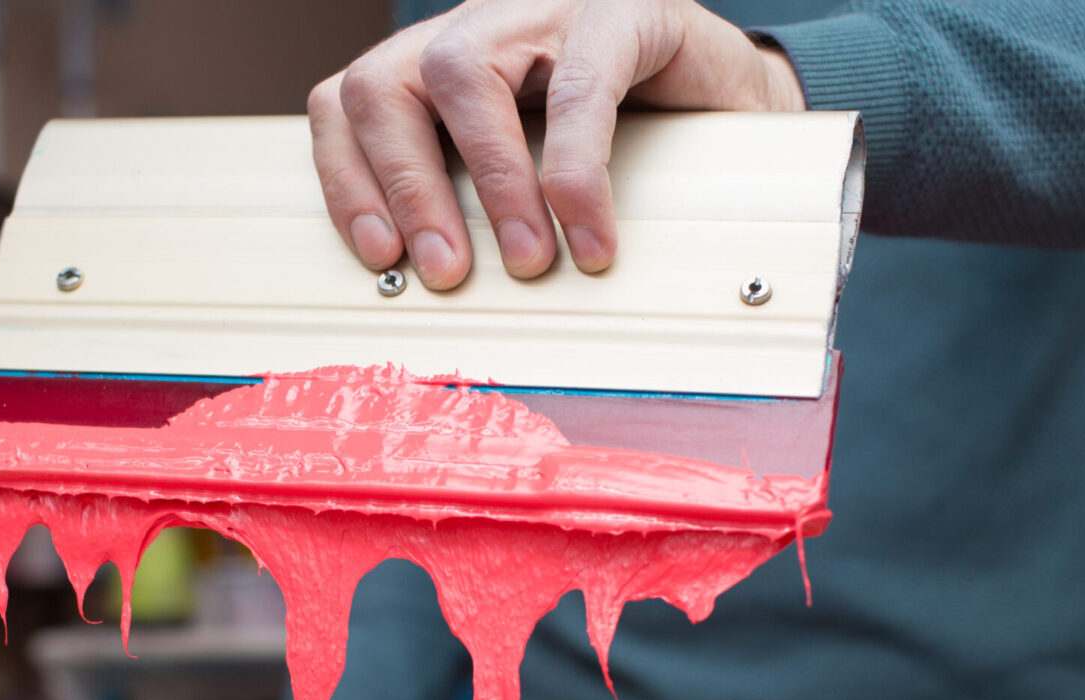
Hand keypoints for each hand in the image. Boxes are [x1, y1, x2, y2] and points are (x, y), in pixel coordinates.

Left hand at [309, 0, 804, 288]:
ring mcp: (545, 8)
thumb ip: (479, 207)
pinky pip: (582, 89)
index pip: (349, 102)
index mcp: (442, 61)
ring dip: (486, 182)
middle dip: (405, 189)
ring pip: (460, 72)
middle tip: (445, 272)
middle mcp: (480, 24)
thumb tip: (430, 287)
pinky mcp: (623, 11)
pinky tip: (591, 236)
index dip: (349, 179)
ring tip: (527, 261)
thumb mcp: (533, 176)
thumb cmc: (626, 143)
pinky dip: (576, 174)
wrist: (735, 96)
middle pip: (385, 86)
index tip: (379, 255)